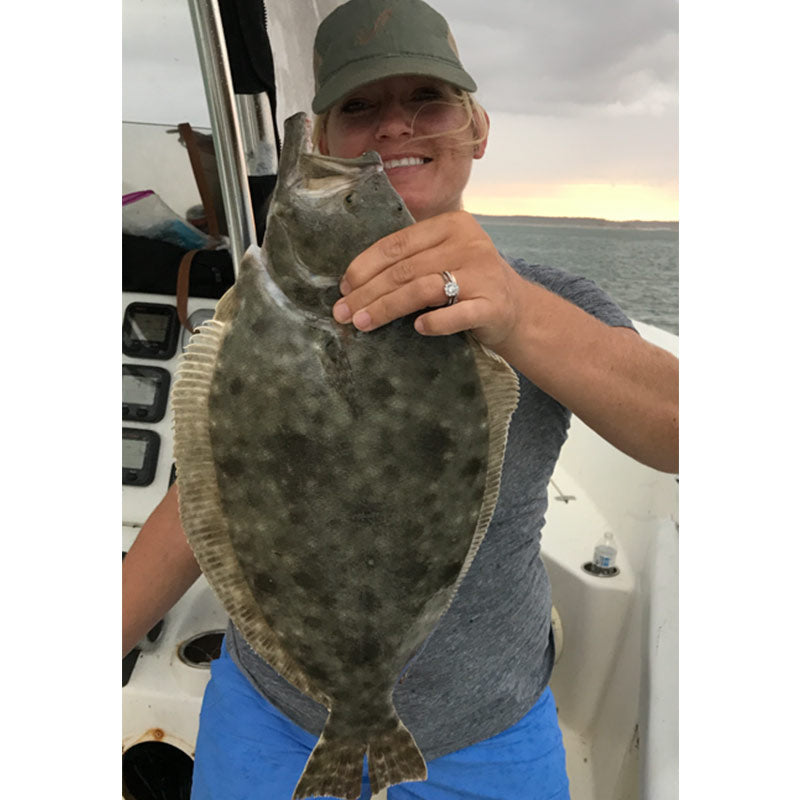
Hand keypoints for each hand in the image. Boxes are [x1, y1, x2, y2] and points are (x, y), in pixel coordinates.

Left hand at [332, 211, 523, 347]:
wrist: (517, 310)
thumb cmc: (468, 284)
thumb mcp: (443, 259)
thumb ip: (410, 261)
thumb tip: (353, 284)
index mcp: (451, 225)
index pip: (397, 244)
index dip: (365, 266)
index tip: (344, 288)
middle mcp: (468, 244)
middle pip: (405, 269)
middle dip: (368, 293)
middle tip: (343, 313)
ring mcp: (482, 274)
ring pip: (422, 289)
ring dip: (387, 309)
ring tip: (363, 324)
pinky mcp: (492, 305)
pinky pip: (456, 314)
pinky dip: (434, 322)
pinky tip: (417, 329)